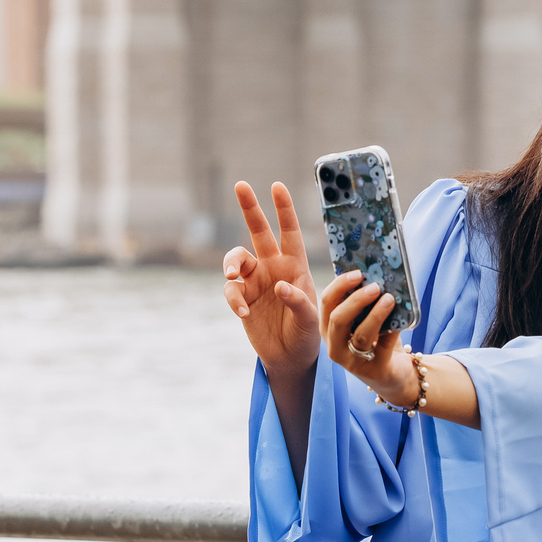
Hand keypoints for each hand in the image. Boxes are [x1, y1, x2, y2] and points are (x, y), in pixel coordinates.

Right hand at [223, 182, 319, 387]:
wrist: (290, 357)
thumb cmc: (307, 334)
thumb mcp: (310, 318)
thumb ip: (298, 300)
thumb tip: (279, 286)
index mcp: (295, 265)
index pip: (290, 231)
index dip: (284, 209)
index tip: (277, 186)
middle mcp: (273, 267)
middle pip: (258, 231)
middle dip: (250, 207)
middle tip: (241, 184)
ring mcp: (255, 281)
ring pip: (236, 258)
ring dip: (230, 262)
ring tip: (231, 276)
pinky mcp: (241, 299)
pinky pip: (231, 291)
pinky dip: (233, 299)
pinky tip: (243, 313)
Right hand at [323, 270, 421, 409]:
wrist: (393, 375)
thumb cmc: (377, 341)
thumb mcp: (366, 321)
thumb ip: (367, 302)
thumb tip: (378, 274)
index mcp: (329, 328)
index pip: (326, 302)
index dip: (340, 285)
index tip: (358, 273)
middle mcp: (335, 345)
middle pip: (337, 319)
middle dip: (356, 300)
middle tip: (375, 286)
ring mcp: (352, 361)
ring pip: (360, 335)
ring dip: (376, 314)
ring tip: (389, 299)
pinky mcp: (375, 370)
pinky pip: (384, 346)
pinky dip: (393, 330)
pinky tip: (402, 320)